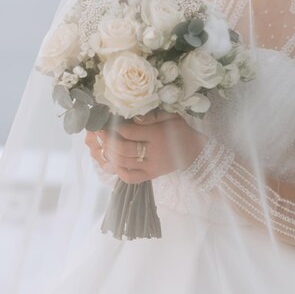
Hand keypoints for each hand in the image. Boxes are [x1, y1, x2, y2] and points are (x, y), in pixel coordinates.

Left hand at [84, 108, 208, 184]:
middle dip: (107, 141)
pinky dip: (118, 171)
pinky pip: (130, 177)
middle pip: (122, 149)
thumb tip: (132, 117)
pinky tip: (113, 161)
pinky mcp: (151, 176)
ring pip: (123, 163)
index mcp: (157, 135)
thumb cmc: (180, 130)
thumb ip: (152, 116)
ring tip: (103, 145)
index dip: (113, 128)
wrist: (194, 151)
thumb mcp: (170, 116)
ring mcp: (151, 167)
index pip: (129, 132)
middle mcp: (153, 153)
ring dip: (109, 154)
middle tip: (99, 133)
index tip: (104, 122)